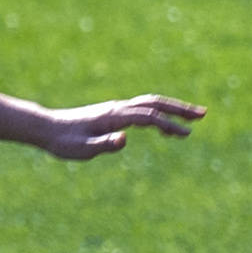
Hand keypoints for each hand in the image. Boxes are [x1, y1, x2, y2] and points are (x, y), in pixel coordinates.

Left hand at [33, 95, 204, 160]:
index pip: (148, 117)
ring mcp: (117, 109)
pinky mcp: (114, 113)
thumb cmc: (64, 142)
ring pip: (151, 104)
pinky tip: (165, 127)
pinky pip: (142, 110)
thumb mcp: (82, 149)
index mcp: (114, 117)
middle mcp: (118, 108)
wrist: (48, 128)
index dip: (169, 125)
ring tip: (193, 118)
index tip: (186, 135)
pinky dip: (159, 114)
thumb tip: (124, 140)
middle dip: (180, 108)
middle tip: (203, 114)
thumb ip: (104, 145)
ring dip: (173, 108)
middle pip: (155, 103)